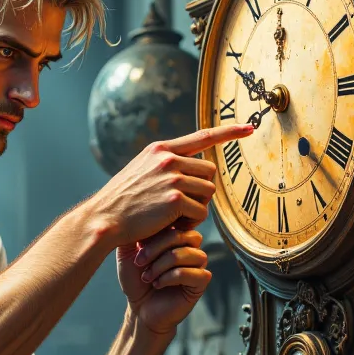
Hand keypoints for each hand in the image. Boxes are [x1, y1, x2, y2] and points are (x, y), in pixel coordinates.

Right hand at [91, 122, 253, 249]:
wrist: (103, 219)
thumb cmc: (121, 202)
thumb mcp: (140, 171)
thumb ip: (164, 166)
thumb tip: (193, 170)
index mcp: (160, 149)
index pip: (202, 136)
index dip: (229, 132)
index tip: (249, 128)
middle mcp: (168, 158)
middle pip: (211, 171)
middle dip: (204, 190)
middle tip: (187, 206)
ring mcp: (172, 177)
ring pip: (208, 192)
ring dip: (198, 208)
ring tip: (176, 218)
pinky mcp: (175, 199)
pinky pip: (201, 212)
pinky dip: (192, 223)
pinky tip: (173, 226)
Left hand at [117, 222, 210, 336]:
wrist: (139, 309)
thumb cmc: (135, 280)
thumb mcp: (127, 253)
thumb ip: (132, 233)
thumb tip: (133, 213)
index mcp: (175, 235)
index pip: (174, 221)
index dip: (154, 232)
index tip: (136, 246)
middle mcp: (190, 246)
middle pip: (182, 235)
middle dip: (156, 248)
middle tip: (139, 262)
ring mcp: (198, 263)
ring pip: (188, 253)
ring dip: (162, 265)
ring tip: (147, 276)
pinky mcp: (201, 281)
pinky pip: (192, 272)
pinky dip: (170, 278)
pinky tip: (158, 284)